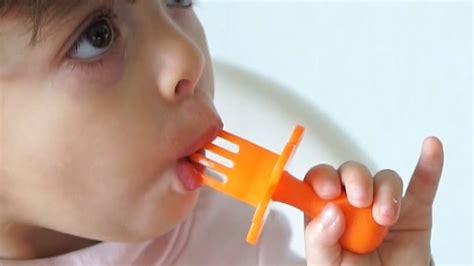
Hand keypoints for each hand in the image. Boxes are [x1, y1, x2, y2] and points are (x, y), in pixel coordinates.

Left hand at [303, 137, 442, 264]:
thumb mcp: (325, 263)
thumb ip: (319, 239)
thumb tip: (330, 212)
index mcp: (327, 211)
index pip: (319, 181)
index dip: (322, 178)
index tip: (327, 189)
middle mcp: (353, 203)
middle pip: (351, 173)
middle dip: (355, 180)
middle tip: (359, 200)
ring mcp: (382, 204)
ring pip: (384, 180)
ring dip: (386, 192)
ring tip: (386, 218)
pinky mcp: (413, 212)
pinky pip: (422, 185)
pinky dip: (429, 166)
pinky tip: (430, 149)